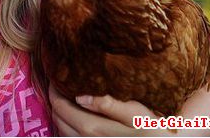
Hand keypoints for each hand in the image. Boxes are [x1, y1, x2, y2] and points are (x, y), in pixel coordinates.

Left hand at [49, 85, 165, 135]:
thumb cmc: (155, 131)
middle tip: (61, 85)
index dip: (54, 91)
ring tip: (67, 99)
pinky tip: (77, 118)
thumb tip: (80, 96)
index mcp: (93, 128)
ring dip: (60, 116)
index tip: (56, 77)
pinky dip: (67, 128)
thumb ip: (108, 104)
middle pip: (57, 119)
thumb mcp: (137, 114)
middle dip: (56, 101)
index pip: (60, 107)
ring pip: (61, 132)